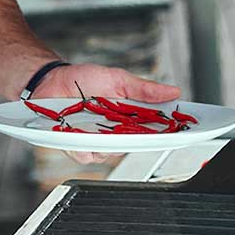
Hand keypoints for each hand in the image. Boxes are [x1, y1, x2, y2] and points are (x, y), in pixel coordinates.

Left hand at [34, 63, 181, 165]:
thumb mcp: (117, 79)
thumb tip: (173, 91)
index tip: (182, 131)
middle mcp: (114, 133)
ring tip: (100, 126)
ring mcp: (95, 141)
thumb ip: (143, 89)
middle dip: (138, 140)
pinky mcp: (75, 146)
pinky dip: (83, 146)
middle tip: (138, 129)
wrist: (51, 80)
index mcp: (128, 118)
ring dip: (106, 142)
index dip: (169, 133)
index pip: (153, 130)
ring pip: (109, 154)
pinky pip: (84, 155)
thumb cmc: (83, 80)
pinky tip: (80, 135)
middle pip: (133, 146)